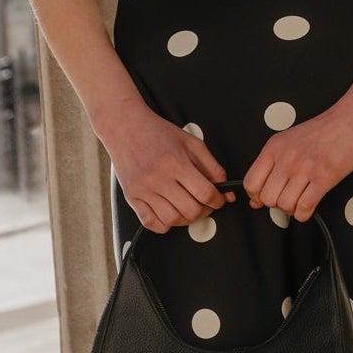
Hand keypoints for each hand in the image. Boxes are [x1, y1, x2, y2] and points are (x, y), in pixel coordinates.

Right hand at [103, 102, 235, 232]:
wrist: (126, 127)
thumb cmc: (158, 133)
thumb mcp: (192, 143)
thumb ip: (212, 167)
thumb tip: (226, 192)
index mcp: (176, 163)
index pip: (205, 193)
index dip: (218, 200)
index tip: (219, 199)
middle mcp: (158, 178)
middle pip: (190, 210)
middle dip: (204, 211)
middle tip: (205, 204)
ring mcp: (143, 190)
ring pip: (172, 220)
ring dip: (186, 219)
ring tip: (188, 208)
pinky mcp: (132, 197)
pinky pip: (151, 223)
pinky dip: (164, 224)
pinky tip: (169, 212)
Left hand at [243, 99, 352, 219]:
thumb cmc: (325, 130)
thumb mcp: (289, 141)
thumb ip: (271, 166)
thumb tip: (255, 197)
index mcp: (275, 147)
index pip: (251, 183)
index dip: (256, 197)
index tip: (264, 199)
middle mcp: (287, 157)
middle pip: (267, 198)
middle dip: (276, 205)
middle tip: (287, 198)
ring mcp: (305, 167)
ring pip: (285, 205)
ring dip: (292, 209)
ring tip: (300, 201)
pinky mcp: (325, 177)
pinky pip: (305, 207)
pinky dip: (305, 214)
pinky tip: (309, 206)